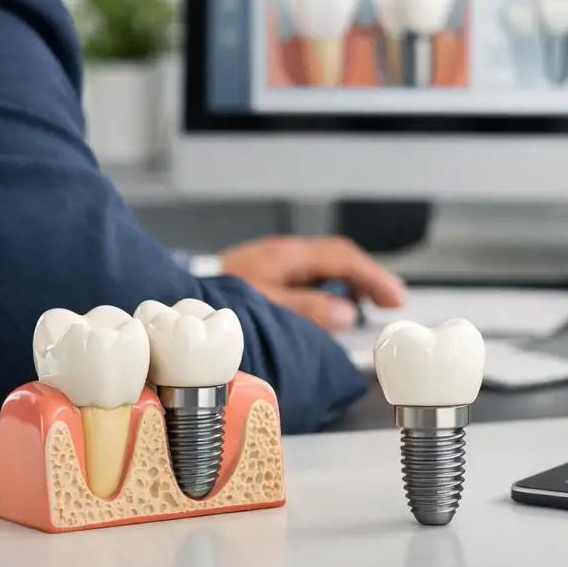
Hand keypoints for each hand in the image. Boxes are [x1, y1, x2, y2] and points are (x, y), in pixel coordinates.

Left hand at [219, 235, 406, 331]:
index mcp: (287, 256)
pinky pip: (310, 273)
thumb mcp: (266, 308)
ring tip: (367, 305)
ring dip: (351, 282)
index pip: (344, 259)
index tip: (395, 299)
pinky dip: (330, 286)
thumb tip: (345, 313)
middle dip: (369, 277)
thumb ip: (307, 310)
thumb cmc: (215, 300)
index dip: (374, 277)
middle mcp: (284, 253)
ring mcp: (274, 260)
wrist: (173, 293)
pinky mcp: (266, 272)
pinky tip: (331, 304)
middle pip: (339, 257)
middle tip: (390, 302)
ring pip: (325, 264)